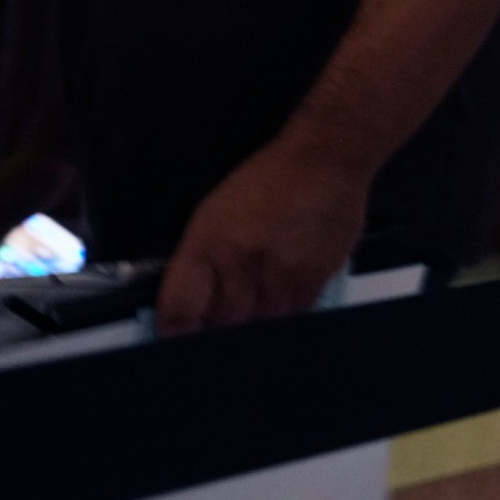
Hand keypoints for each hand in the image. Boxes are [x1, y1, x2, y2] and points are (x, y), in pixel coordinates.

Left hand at [156, 146, 371, 335]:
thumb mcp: (214, 214)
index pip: (179, 310)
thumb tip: (194, 308)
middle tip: (222, 319)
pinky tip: (286, 287)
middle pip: (221, 327)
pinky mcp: (315, 279)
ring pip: (259, 326)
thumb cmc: (269, 180)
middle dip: (218, 327)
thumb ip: (201, 262)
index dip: (175, 334)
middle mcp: (241, 263)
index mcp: (208, 244)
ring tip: (259, 297)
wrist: (324, 160)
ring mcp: (281, 275)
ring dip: (254, 320)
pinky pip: (294, 316)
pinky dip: (286, 310)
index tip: (178, 340)